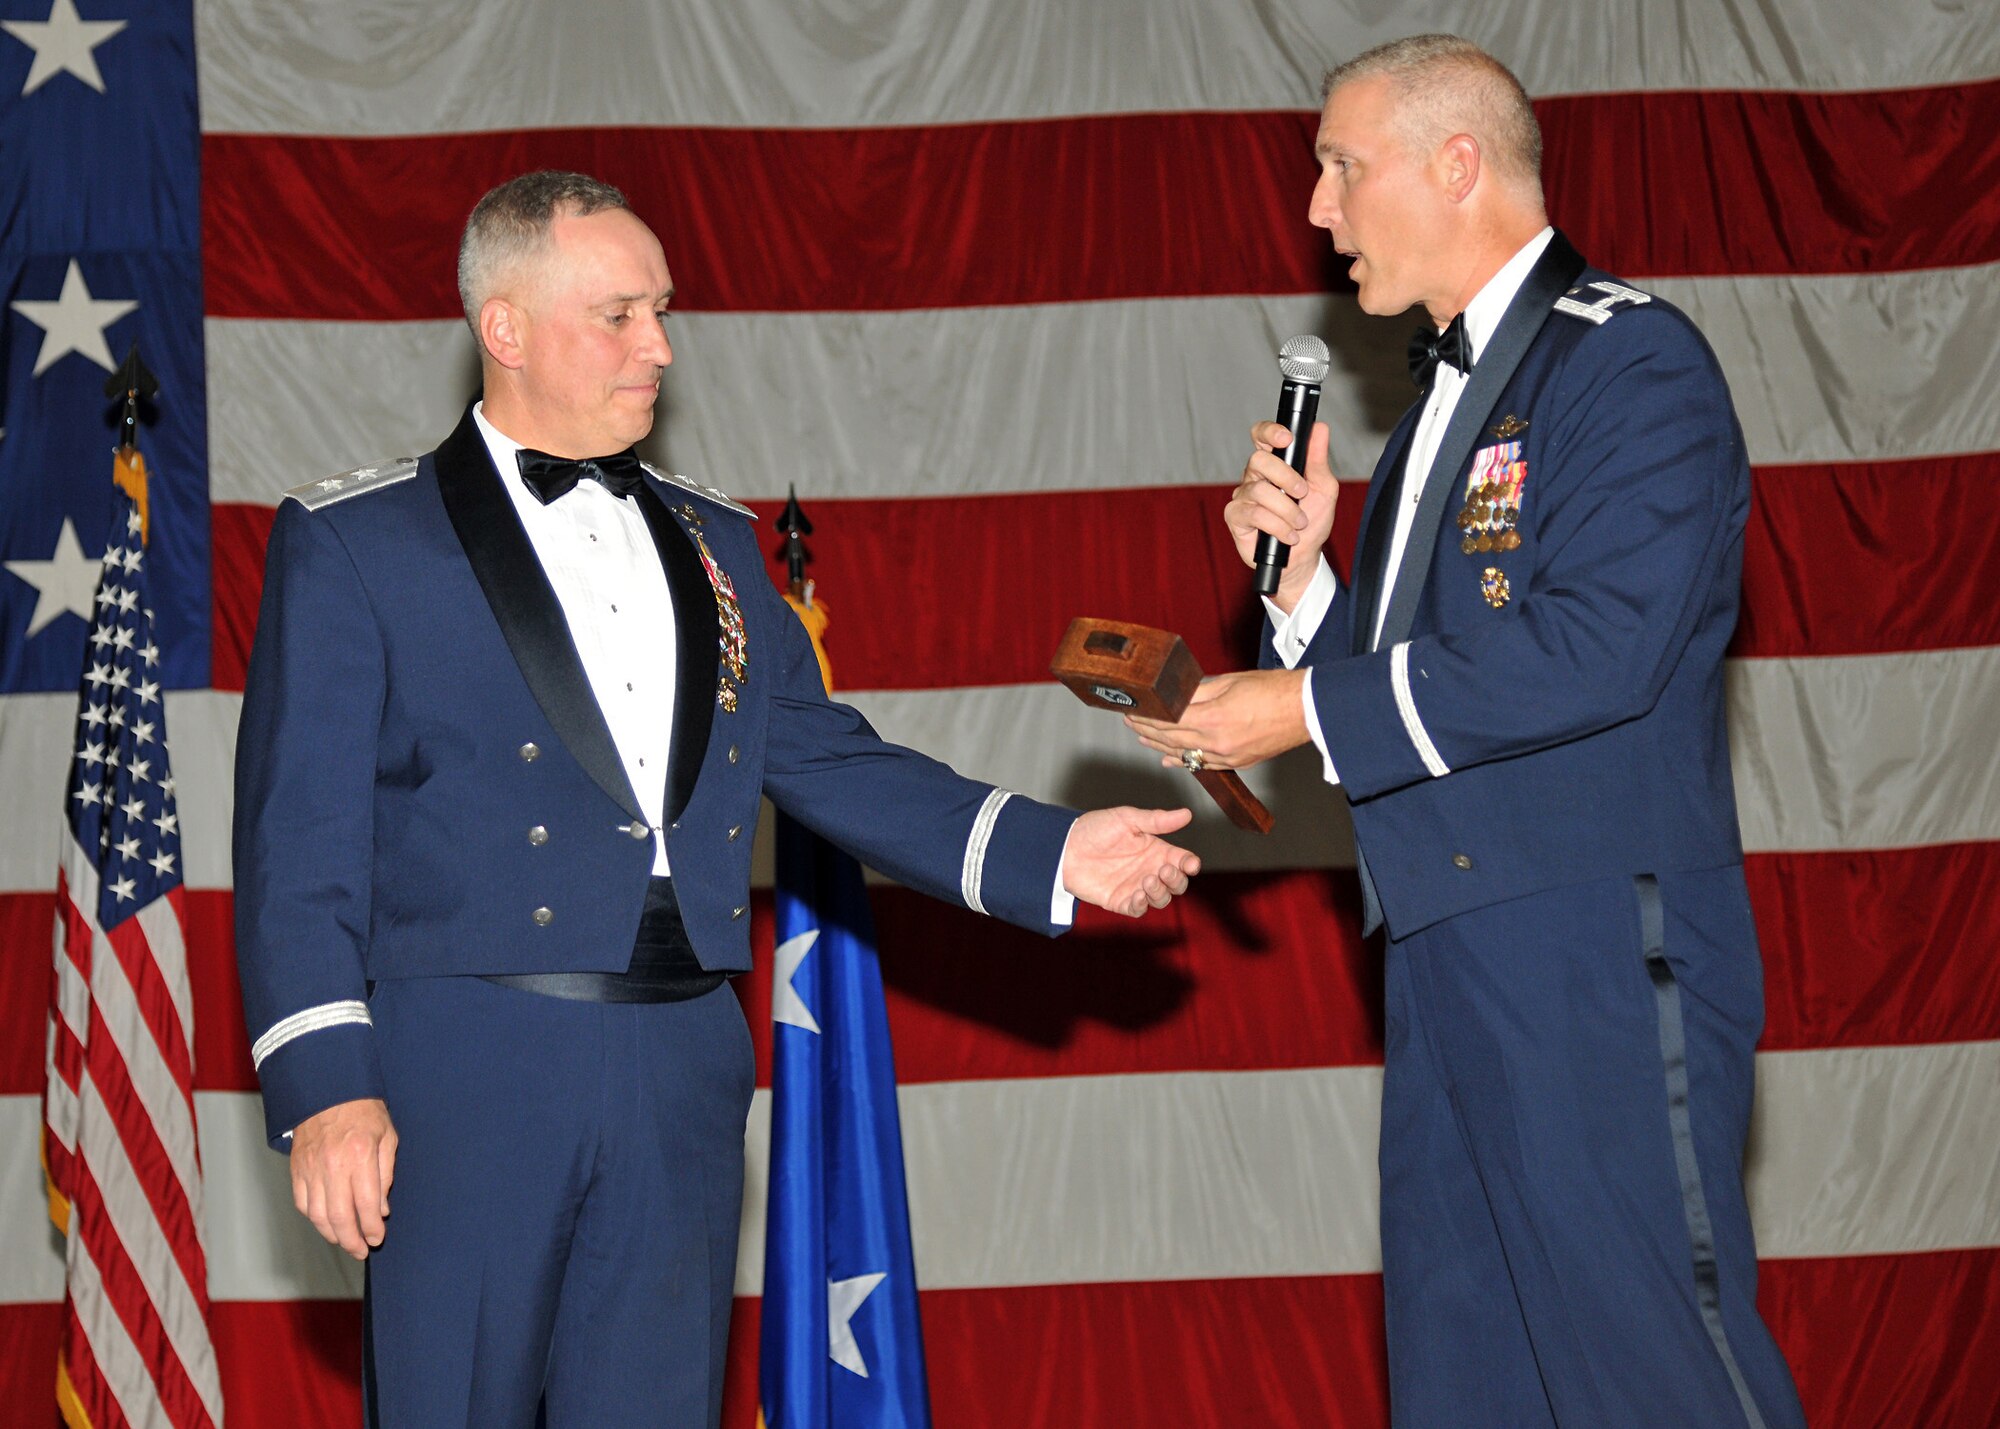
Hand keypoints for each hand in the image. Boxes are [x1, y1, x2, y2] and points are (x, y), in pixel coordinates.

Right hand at [290, 1097, 396, 1259]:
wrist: (328, 1089)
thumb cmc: (364, 1111)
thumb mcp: (387, 1137)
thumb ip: (385, 1175)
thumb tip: (381, 1210)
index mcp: (360, 1155)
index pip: (365, 1204)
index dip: (371, 1227)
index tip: (377, 1237)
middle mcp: (333, 1164)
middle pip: (339, 1216)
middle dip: (351, 1240)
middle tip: (361, 1251)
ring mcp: (311, 1168)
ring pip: (317, 1214)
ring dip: (332, 1234)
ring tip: (345, 1242)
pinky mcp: (296, 1168)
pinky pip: (302, 1203)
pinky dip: (313, 1218)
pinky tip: (326, 1223)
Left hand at [1061, 807, 1201, 916]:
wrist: (1065, 847)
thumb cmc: (1095, 829)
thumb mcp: (1127, 819)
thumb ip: (1156, 820)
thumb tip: (1187, 814)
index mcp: (1156, 850)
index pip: (1182, 861)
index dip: (1190, 864)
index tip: (1190, 863)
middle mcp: (1149, 870)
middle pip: (1176, 884)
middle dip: (1176, 880)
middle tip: (1164, 870)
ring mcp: (1135, 887)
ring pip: (1161, 899)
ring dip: (1160, 892)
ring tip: (1147, 879)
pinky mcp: (1120, 901)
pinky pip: (1138, 910)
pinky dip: (1142, 905)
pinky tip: (1137, 894)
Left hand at [1126, 669, 1309, 771]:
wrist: (1307, 709)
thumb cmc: (1275, 690)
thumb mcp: (1230, 681)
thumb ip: (1199, 692)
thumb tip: (1177, 695)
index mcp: (1213, 719)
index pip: (1168, 720)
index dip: (1147, 716)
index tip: (1133, 709)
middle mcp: (1217, 742)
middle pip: (1171, 739)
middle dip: (1147, 730)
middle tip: (1132, 722)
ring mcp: (1228, 755)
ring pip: (1185, 755)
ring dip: (1161, 747)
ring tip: (1143, 740)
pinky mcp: (1239, 762)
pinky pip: (1204, 764)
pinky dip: (1185, 761)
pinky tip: (1170, 760)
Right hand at [1227, 419, 1338, 613]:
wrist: (1303, 559)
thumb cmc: (1312, 523)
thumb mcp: (1324, 489)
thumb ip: (1319, 460)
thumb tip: (1320, 429)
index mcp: (1274, 465)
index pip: (1261, 436)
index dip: (1269, 432)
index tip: (1287, 439)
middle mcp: (1255, 477)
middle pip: (1258, 460)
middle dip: (1285, 476)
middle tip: (1303, 493)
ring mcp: (1243, 497)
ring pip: (1259, 491)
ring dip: (1287, 510)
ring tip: (1300, 523)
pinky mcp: (1236, 518)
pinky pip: (1253, 514)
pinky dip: (1276, 526)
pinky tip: (1288, 535)